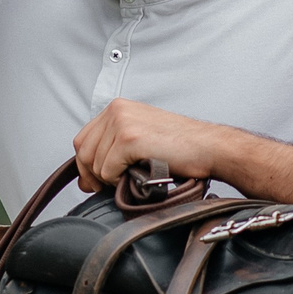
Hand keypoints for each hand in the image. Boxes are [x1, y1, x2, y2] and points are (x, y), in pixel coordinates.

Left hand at [71, 100, 228, 191]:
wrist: (210, 147)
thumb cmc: (182, 146)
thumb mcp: (141, 136)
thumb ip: (113, 148)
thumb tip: (86, 178)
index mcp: (118, 108)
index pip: (82, 139)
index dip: (84, 165)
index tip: (93, 182)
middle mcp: (117, 111)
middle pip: (84, 152)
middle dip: (93, 175)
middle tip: (111, 185)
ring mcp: (122, 123)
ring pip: (95, 164)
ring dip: (110, 179)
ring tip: (133, 177)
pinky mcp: (129, 139)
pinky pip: (108, 171)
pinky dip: (119, 180)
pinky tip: (138, 175)